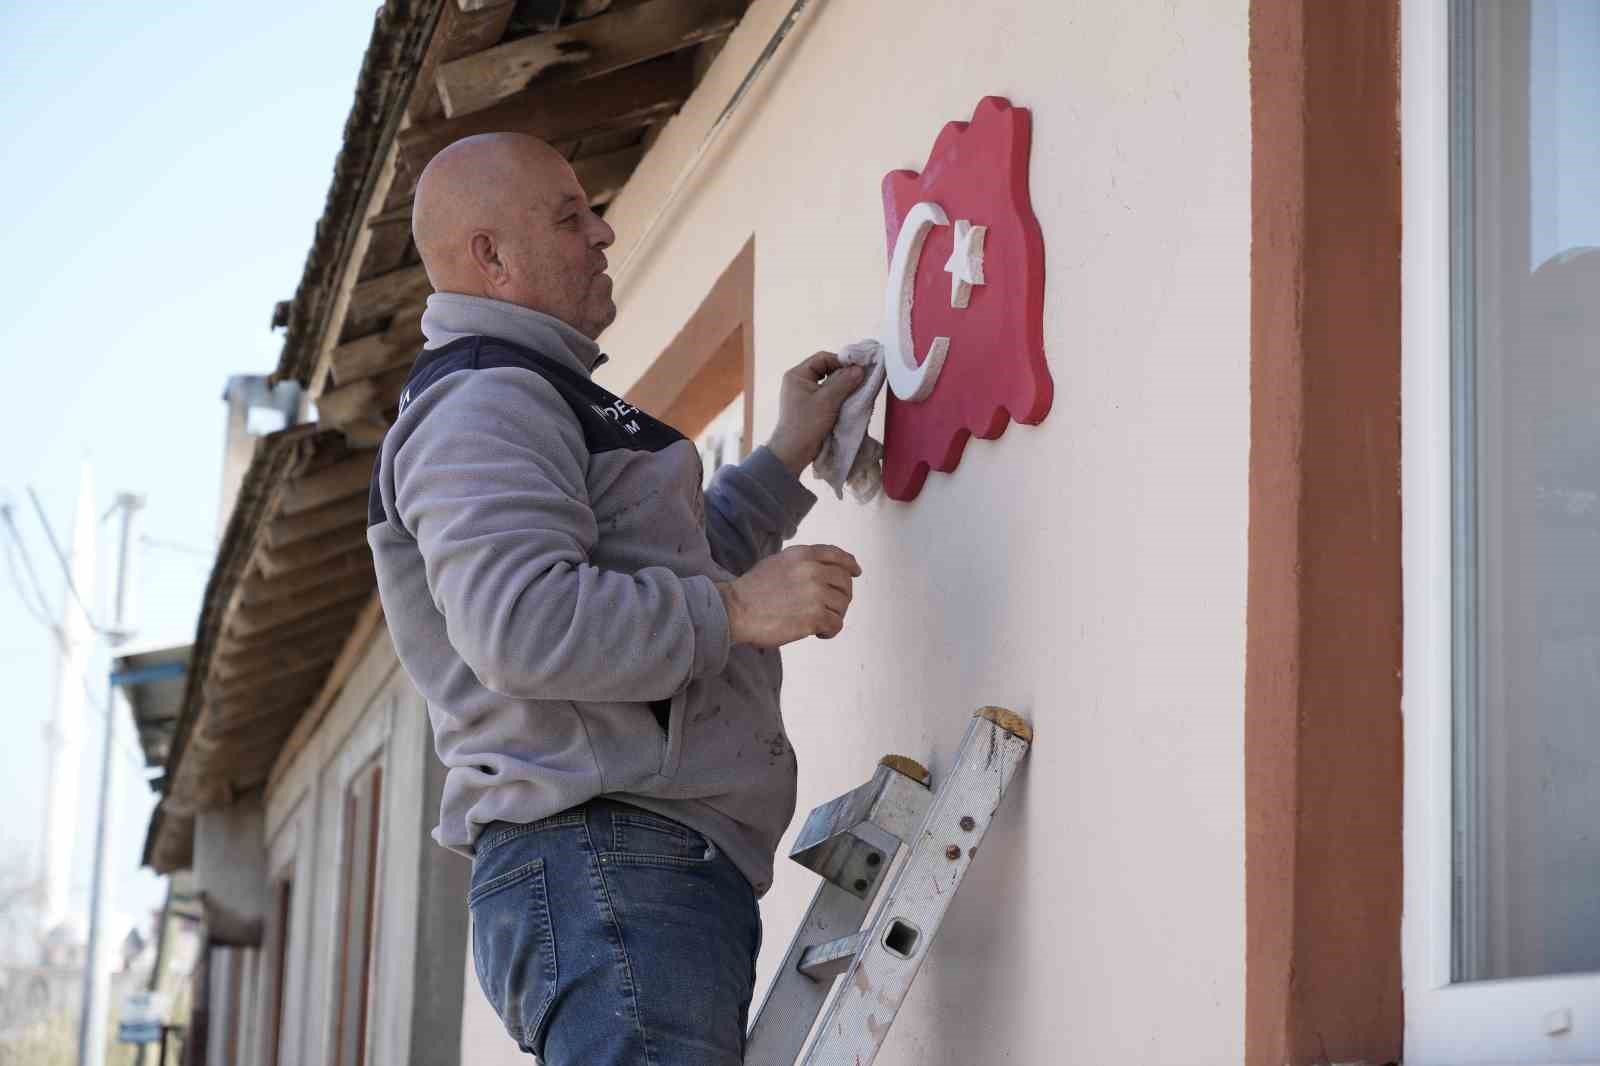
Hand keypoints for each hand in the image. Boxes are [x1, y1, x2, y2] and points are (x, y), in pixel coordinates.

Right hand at [717, 544, 860, 646]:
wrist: (735, 610)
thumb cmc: (751, 591)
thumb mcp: (777, 563)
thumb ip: (802, 563)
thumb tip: (823, 571)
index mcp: (803, 555)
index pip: (837, 556)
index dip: (850, 564)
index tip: (856, 572)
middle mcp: (813, 571)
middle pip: (845, 582)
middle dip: (843, 596)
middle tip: (832, 608)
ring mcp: (815, 594)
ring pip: (842, 605)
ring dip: (834, 615)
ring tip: (820, 623)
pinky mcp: (815, 617)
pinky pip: (837, 623)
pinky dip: (831, 631)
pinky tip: (820, 633)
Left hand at [766, 352, 866, 475]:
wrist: (793, 452)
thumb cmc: (806, 424)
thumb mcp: (827, 400)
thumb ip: (844, 382)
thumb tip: (859, 369)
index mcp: (797, 375)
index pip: (822, 358)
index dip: (841, 361)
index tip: (858, 369)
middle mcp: (799, 382)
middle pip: (826, 369)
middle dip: (843, 375)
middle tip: (859, 381)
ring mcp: (804, 395)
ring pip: (828, 383)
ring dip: (842, 387)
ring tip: (856, 391)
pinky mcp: (811, 407)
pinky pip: (827, 395)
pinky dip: (839, 396)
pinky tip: (849, 401)